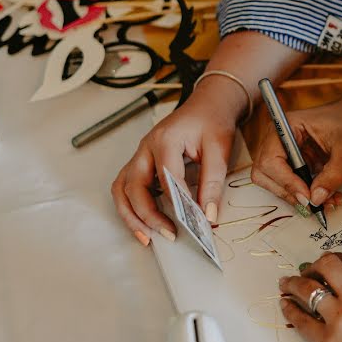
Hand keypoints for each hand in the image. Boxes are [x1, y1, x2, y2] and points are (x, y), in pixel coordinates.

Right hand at [111, 76, 244, 245]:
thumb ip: (213, 182)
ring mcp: (140, 155)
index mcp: (165, 140)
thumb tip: (209, 214)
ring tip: (148, 237)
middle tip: (169, 235)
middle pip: (133, 186)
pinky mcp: (141, 162)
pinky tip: (145, 222)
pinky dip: (131, 207)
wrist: (208, 104)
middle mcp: (145, 148)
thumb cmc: (213, 122)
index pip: (166, 179)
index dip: (178, 204)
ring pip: (122, 189)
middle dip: (148, 215)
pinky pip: (126, 187)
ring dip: (131, 215)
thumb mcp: (219, 149)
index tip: (193, 224)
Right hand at [251, 96, 341, 209]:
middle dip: (287, 192)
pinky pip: (291, 183)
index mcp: (287, 126)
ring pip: (275, 182)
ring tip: (325, 203)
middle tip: (312, 204)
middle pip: (264, 173)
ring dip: (297, 197)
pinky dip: (305, 194)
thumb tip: (315, 200)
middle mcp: (279, 138)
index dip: (286, 182)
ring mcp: (285, 151)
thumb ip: (333, 175)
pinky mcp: (294, 162)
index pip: (271, 159)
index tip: (307, 197)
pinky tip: (325, 198)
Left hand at [279, 253, 341, 341]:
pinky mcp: (326, 341)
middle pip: (327, 266)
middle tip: (308, 270)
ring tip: (287, 284)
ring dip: (294, 283)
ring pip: (308, 289)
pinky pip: (300, 320)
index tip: (330, 262)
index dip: (338, 259)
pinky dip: (290, 310)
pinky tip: (286, 306)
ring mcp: (339, 320)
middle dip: (314, 265)